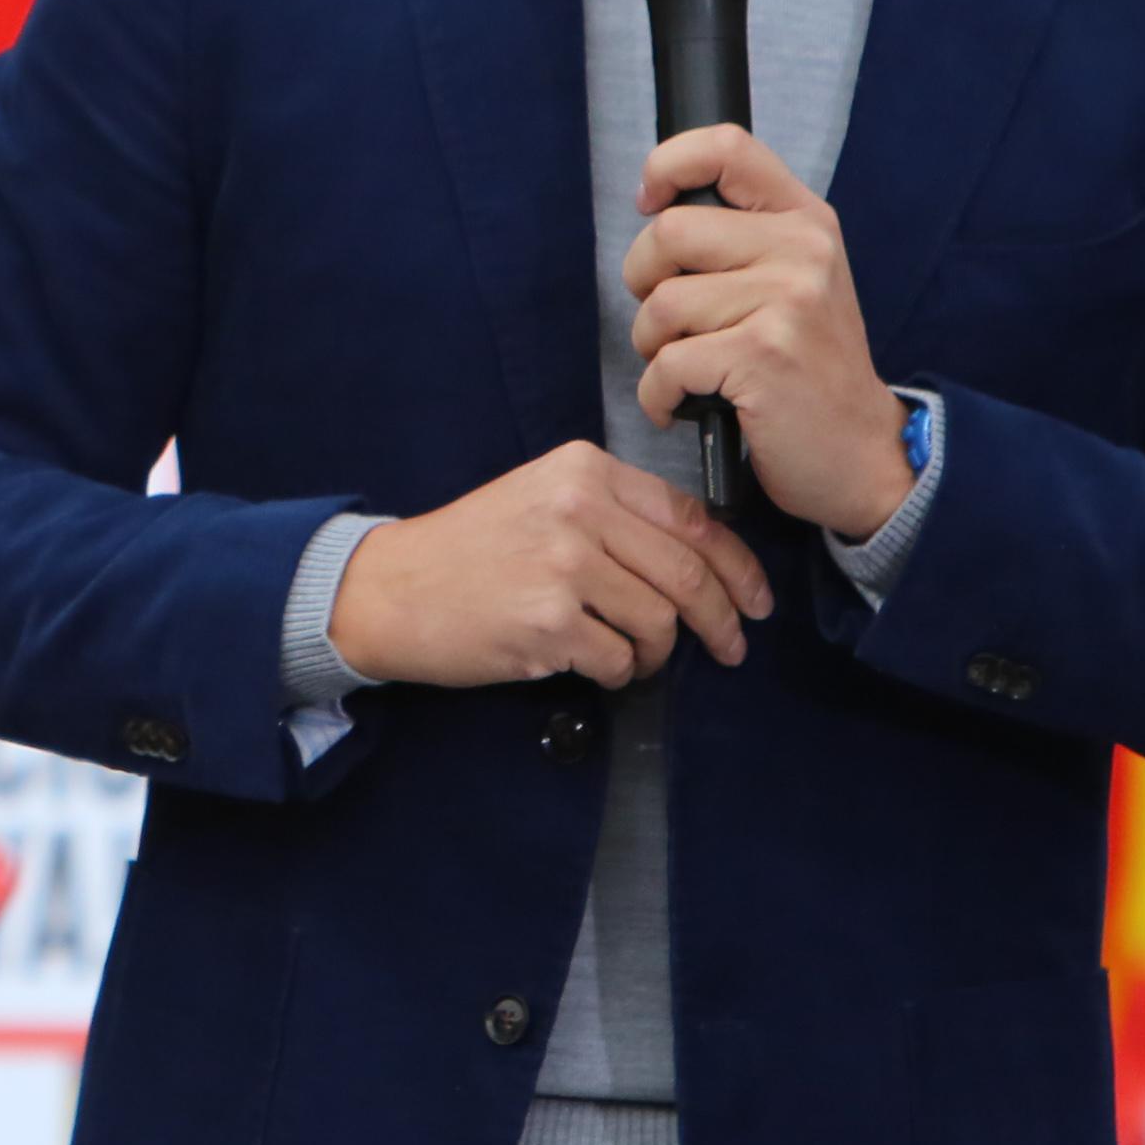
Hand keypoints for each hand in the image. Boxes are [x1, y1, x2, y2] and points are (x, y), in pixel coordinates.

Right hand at [327, 441, 770, 691]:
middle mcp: (579, 510)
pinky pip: (620, 661)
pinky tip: (592, 665)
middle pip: (688, 574)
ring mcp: (565, 567)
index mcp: (584, 471)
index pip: (692, 518)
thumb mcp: (541, 500)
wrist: (390, 589)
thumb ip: (615, 516)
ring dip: (657, 653)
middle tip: (729, 647)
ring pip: (660, 623)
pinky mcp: (549, 623)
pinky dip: (619, 673)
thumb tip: (701, 561)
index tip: (753, 599)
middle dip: (721, 620)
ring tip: (632, 657)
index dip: (738, 566)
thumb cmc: (468, 550)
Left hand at [623, 125, 912, 540]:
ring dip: (654, 349)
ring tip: (690, 370)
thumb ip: (745, 237)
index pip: (727, 147)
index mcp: (805, 221)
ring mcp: (786, 301)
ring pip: (660, 304)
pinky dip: (659, 396)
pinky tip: (685, 406)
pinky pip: (666, 364)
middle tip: (671, 324)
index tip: (649, 204)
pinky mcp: (763, 355)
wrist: (864, 454)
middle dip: (644, 283)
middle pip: (668, 232)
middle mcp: (802, 250)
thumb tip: (657, 207)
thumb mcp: (798, 283)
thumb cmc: (810, 370)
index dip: (669, 165)